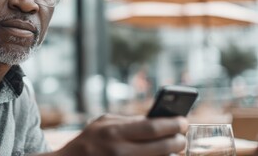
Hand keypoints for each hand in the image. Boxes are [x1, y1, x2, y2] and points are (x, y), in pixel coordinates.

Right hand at [56, 114, 187, 155]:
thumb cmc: (89, 139)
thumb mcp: (104, 122)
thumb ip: (128, 120)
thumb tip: (157, 119)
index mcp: (115, 132)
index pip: (153, 127)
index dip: (173, 124)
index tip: (183, 121)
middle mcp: (121, 151)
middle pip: (163, 147)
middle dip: (179, 141)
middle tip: (182, 137)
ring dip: (171, 155)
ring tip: (173, 148)